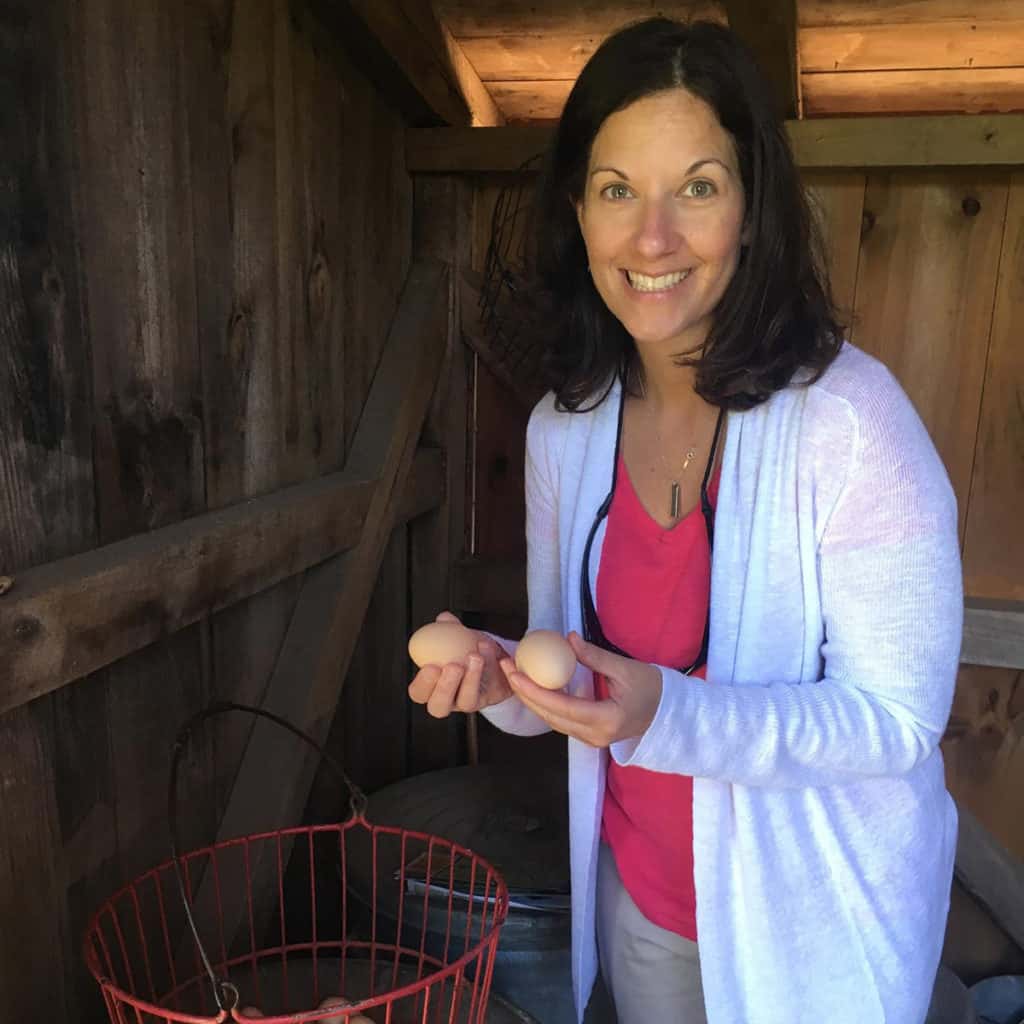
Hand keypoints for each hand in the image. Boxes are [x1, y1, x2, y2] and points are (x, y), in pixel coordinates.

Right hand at [407, 612, 512, 717]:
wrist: (493, 655)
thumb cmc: (466, 648)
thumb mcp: (455, 637)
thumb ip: (447, 628)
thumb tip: (444, 619)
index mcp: (432, 686)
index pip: (418, 693)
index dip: (423, 683)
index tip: (431, 666)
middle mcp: (448, 699)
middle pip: (438, 707)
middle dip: (445, 687)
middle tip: (454, 666)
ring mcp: (469, 701)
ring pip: (467, 702)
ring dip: (471, 679)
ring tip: (475, 656)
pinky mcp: (490, 698)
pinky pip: (491, 690)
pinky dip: (491, 669)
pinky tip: (490, 651)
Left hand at [499, 632, 662, 747]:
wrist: (668, 712)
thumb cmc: (651, 687)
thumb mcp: (625, 668)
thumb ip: (594, 656)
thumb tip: (568, 639)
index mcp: (607, 719)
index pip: (561, 706)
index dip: (534, 690)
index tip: (515, 672)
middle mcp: (596, 735)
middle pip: (550, 717)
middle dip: (524, 693)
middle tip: (507, 668)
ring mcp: (592, 740)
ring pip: (552, 721)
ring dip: (531, 699)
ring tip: (514, 674)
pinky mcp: (590, 736)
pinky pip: (561, 720)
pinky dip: (544, 703)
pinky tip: (532, 686)